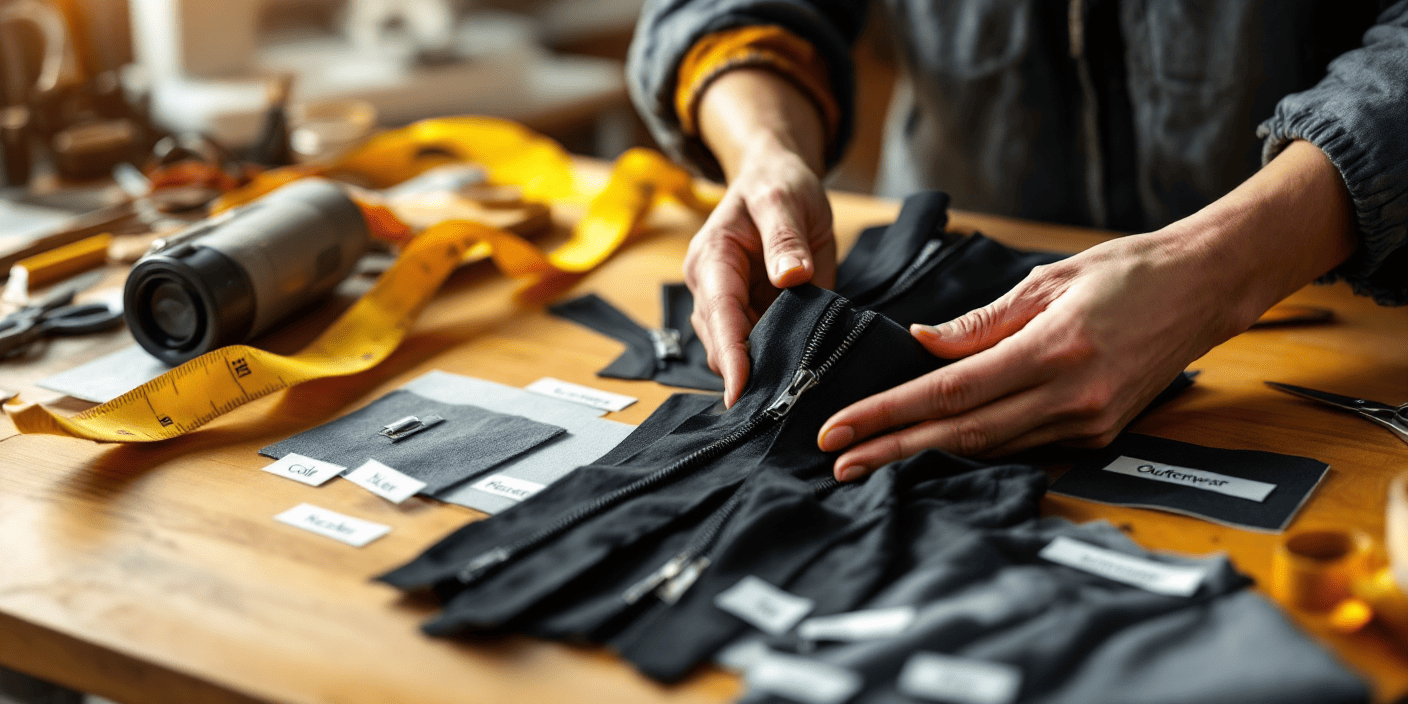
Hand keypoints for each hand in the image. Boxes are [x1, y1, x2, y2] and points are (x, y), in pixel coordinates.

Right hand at [684, 143, 835, 405]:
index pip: (720, 313)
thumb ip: (786, 239)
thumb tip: (790, 277)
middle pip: (722, 343)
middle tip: (785, 403)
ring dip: (761, 372)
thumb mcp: (785, 201)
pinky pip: (756, 347)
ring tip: (794, 394)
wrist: (776, 179)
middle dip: (747, 373)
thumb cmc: (778, 186)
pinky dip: (773, 363)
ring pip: (735, 353)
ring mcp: (727, 304)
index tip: (742, 393)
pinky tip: (797, 375)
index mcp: (712, 258)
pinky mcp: (748, 314)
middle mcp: (710, 287)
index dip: (731, 355)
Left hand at [816, 139, 1356, 479]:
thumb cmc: (1125, 270)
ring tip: (869, 459)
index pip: (949, 392)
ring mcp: (1088, 421)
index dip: (889, 414)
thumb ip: (979, 324)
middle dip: (893, 449)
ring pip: (989, 447)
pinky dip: (971, 448)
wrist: (1205, 288)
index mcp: (1053, 350)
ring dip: (926, 455)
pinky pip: (1020, 445)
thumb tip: (919, 345)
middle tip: (837, 463)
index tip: (840, 428)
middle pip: (961, 433)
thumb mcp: (1046, 280)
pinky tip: (930, 450)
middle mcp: (1071, 396)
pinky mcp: (1099, 433)